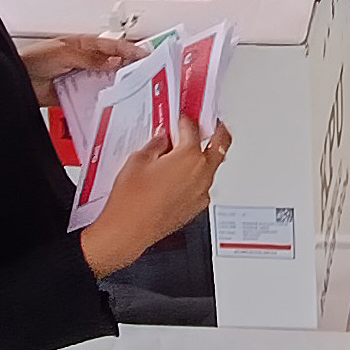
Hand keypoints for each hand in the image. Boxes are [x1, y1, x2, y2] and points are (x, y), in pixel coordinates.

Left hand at [20, 33, 149, 106]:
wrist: (15, 79)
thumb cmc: (33, 59)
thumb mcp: (65, 54)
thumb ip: (91, 58)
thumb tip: (114, 61)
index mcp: (83, 44)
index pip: (113, 46)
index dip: (130, 50)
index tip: (146, 56)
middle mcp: (85, 60)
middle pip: (113, 64)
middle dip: (129, 68)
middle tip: (147, 75)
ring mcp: (81, 77)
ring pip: (106, 81)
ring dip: (118, 85)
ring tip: (134, 91)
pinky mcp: (75, 94)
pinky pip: (94, 97)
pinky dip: (104, 100)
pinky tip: (112, 104)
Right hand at [80, 117, 229, 276]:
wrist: (128, 231)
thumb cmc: (131, 201)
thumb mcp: (138, 161)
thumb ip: (156, 144)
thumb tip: (162, 140)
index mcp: (189, 157)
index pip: (193, 128)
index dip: (185, 120)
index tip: (180, 119)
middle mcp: (201, 174)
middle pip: (220, 143)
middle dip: (217, 129)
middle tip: (211, 123)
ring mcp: (202, 192)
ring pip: (213, 166)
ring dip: (205, 156)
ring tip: (189, 152)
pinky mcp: (197, 206)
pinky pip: (203, 185)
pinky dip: (197, 177)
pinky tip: (180, 176)